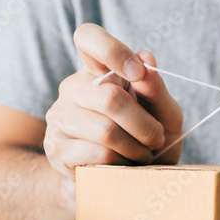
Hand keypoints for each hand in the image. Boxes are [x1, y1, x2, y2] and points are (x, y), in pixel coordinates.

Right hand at [43, 24, 183, 183]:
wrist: (118, 182)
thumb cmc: (144, 140)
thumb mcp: (163, 113)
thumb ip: (156, 88)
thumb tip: (146, 59)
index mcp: (97, 70)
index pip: (88, 37)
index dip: (113, 50)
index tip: (138, 74)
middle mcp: (73, 88)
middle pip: (109, 98)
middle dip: (145, 125)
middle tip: (157, 139)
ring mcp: (59, 118)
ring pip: (106, 131)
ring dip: (136, 148)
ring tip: (143, 155)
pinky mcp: (57, 149)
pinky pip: (99, 155)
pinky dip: (123, 163)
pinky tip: (125, 166)